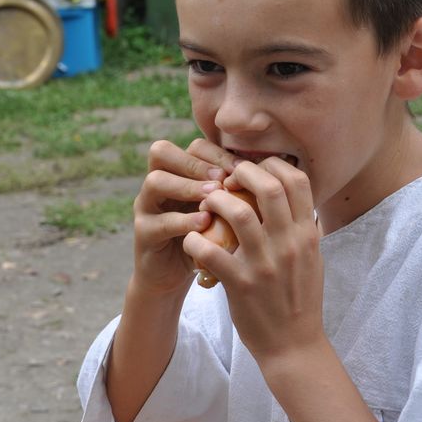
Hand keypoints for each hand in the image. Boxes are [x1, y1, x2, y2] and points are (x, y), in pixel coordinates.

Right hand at [130, 138, 238, 300]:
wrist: (183, 275)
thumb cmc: (212, 238)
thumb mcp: (226, 210)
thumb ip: (239, 191)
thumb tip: (277, 172)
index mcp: (181, 172)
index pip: (193, 146)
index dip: (218, 153)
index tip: (242, 169)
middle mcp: (159, 183)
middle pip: (163, 152)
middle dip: (197, 164)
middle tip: (223, 179)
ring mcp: (147, 207)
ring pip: (155, 181)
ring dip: (187, 186)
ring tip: (213, 197)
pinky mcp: (144, 234)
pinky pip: (159, 221)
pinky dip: (183, 220)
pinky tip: (204, 224)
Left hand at [184, 158, 324, 361]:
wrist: (293, 346)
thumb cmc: (300, 299)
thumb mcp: (312, 258)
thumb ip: (304, 227)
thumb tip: (294, 196)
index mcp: (308, 234)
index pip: (297, 180)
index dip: (272, 165)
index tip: (254, 170)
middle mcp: (289, 244)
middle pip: (268, 186)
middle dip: (242, 172)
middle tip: (225, 179)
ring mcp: (265, 264)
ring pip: (236, 212)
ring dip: (216, 200)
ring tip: (206, 205)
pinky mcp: (240, 284)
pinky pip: (211, 250)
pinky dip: (195, 240)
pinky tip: (192, 240)